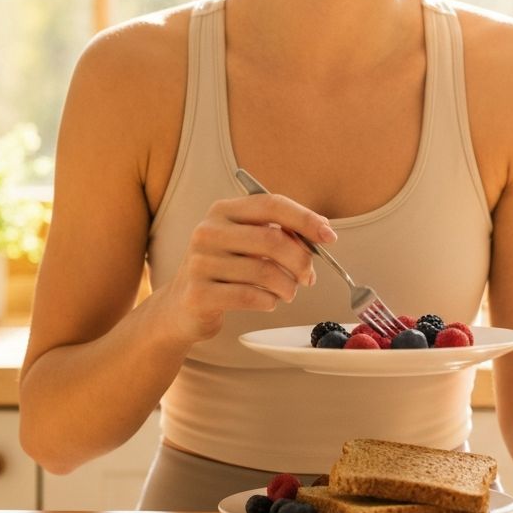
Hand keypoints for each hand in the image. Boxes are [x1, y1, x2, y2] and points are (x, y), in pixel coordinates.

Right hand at [158, 193, 336, 344]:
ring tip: (288, 292)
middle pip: (272, 239)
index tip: (329, 236)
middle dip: (301, 261)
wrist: (182, 307)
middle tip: (309, 277)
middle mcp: (208, 231)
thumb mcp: (247, 243)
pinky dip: (270, 301)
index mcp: (223, 211)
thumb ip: (280, 233)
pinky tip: (269, 301)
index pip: (271, 204)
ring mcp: (199, 262)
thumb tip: (322, 233)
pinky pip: (250, 296)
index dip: (305, 219)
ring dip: (287, 286)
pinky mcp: (198, 294)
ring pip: (264, 272)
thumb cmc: (226, 271)